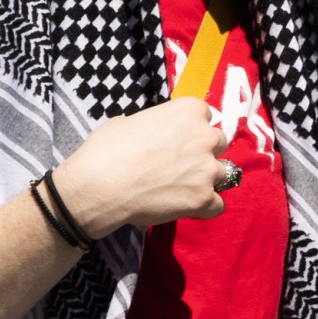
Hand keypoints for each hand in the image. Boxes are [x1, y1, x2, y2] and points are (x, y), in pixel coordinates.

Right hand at [52, 99, 238, 237]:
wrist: (96, 188)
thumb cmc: (103, 151)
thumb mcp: (127, 122)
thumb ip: (154, 125)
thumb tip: (153, 134)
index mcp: (188, 110)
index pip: (205, 116)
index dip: (190, 130)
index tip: (176, 142)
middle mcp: (205, 136)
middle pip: (218, 143)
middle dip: (202, 153)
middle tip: (177, 166)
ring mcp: (207, 169)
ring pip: (222, 174)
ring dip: (204, 180)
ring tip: (178, 190)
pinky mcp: (203, 198)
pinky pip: (217, 205)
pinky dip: (204, 208)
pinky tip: (185, 207)